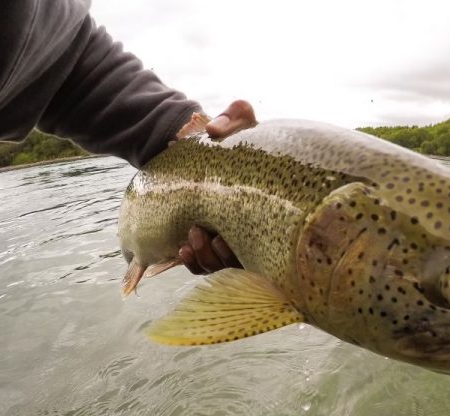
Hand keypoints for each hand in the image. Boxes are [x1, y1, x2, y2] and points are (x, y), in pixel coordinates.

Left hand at [176, 100, 254, 273]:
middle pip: (240, 261)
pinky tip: (183, 250)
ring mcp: (230, 238)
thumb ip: (234, 116)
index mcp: (265, 210)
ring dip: (205, 258)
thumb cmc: (234, 136)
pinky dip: (193, 261)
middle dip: (221, 255)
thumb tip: (214, 128)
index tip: (228, 235)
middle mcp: (252, 229)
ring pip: (220, 266)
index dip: (248, 249)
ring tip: (192, 237)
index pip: (267, 240)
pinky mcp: (208, 240)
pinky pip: (203, 264)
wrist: (210, 144)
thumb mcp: (238, 121)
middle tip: (208, 235)